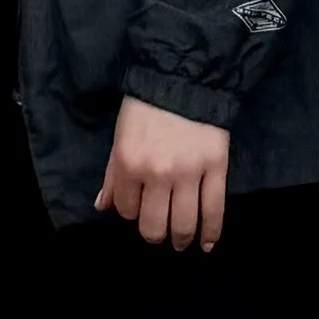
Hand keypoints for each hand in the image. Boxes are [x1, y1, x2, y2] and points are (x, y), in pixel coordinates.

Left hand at [94, 97, 228, 251]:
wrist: (185, 74)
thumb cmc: (146, 103)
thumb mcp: (121, 133)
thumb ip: (112, 173)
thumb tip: (103, 207)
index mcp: (129, 161)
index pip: (126, 210)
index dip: (131, 211)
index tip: (138, 204)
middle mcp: (157, 172)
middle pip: (153, 227)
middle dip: (154, 232)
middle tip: (158, 228)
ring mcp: (189, 172)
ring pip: (182, 225)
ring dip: (179, 239)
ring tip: (180, 240)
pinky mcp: (216, 167)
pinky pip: (214, 211)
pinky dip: (211, 233)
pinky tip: (206, 243)